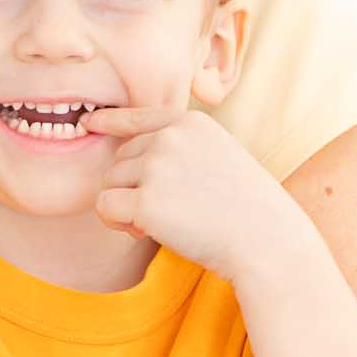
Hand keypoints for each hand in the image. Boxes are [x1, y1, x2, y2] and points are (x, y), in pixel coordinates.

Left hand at [82, 106, 304, 282]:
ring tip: (158, 223)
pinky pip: (105, 208)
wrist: (267, 240)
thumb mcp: (220, 159)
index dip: (110, 121)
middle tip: (161, 212)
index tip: (89, 123)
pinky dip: (117, 224)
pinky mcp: (146, 201)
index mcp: (190, 123)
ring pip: (109, 183)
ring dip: (123, 207)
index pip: (139, 117)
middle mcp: (170, 138)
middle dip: (130, 187)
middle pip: (119, 159)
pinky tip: (143, 233)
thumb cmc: (246, 209)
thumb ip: (180, 152)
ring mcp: (157, 167)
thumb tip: (126, 166)